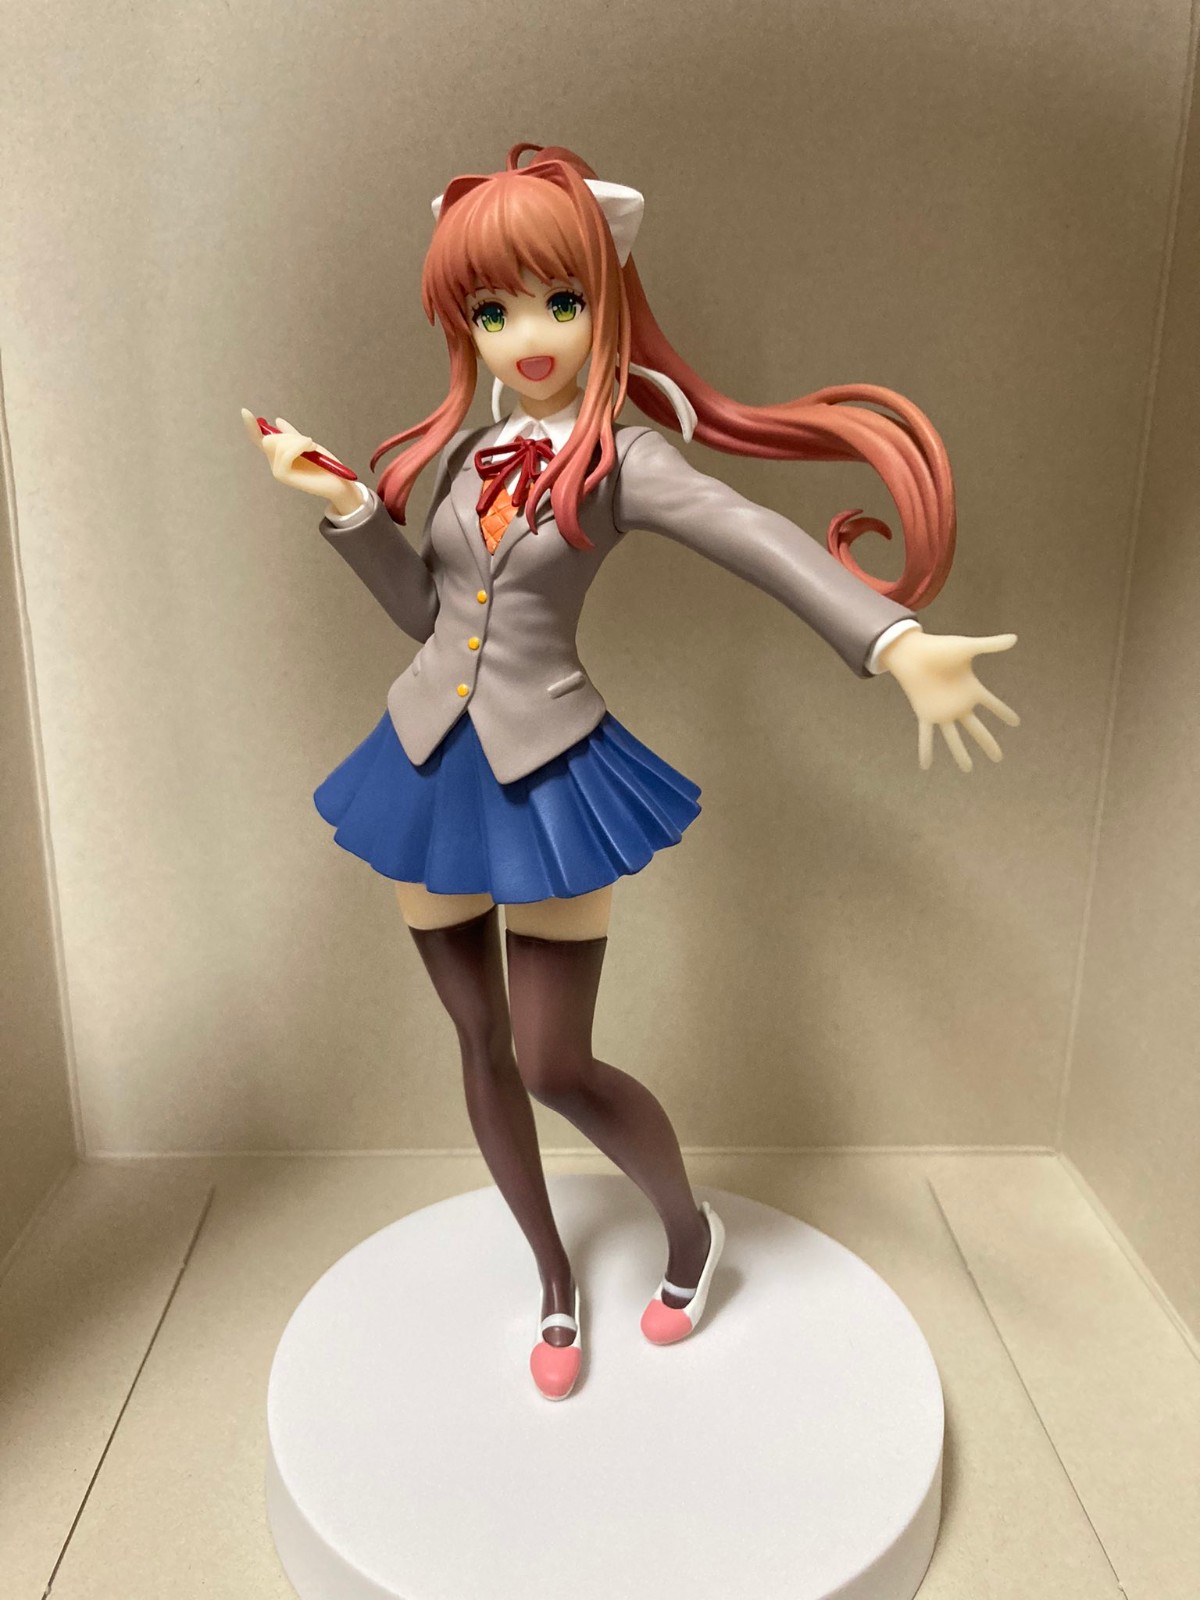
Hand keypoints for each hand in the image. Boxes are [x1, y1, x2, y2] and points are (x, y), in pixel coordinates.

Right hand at [240, 409, 360, 515]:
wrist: (339, 482)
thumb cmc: (325, 465)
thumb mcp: (307, 445)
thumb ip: (292, 435)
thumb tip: (277, 420)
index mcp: (279, 456)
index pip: (258, 440)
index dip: (251, 426)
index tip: (245, 411)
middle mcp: (275, 464)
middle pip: (269, 439)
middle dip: (290, 436)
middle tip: (308, 442)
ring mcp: (277, 471)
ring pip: (278, 444)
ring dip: (299, 441)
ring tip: (312, 448)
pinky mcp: (283, 476)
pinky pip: (285, 453)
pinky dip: (300, 446)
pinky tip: (311, 449)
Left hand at [875, 628, 1019, 771]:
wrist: (913, 652)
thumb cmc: (939, 648)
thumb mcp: (968, 647)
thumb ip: (990, 645)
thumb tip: (1015, 638)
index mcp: (971, 689)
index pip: (993, 705)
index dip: (1004, 713)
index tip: (1016, 722)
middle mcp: (958, 705)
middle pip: (977, 730)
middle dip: (988, 743)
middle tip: (998, 758)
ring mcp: (942, 712)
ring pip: (954, 738)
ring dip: (960, 754)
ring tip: (968, 769)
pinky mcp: (925, 714)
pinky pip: (927, 736)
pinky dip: (926, 750)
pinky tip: (926, 765)